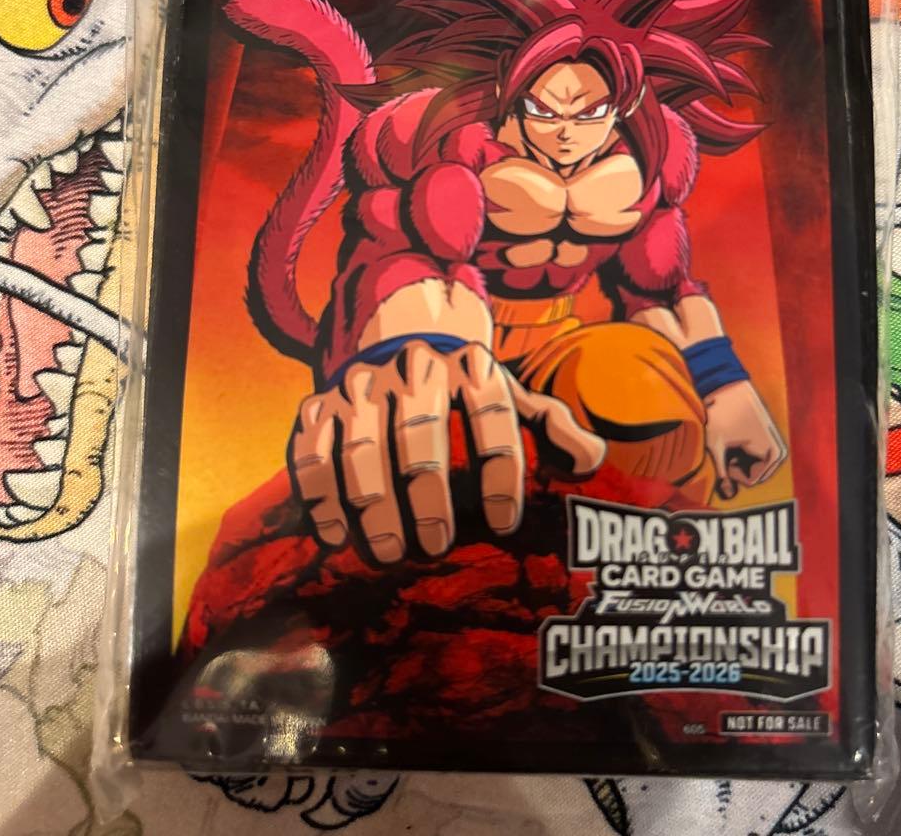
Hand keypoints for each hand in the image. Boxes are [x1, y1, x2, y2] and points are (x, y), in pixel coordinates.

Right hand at [290, 340, 605, 564]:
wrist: (404, 348)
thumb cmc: (469, 395)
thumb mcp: (514, 399)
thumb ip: (551, 426)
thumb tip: (591, 460)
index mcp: (472, 365)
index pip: (492, 414)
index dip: (500, 472)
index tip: (502, 525)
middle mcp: (414, 368)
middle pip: (419, 432)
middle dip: (428, 495)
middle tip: (436, 546)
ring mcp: (361, 385)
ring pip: (360, 445)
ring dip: (372, 504)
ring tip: (388, 553)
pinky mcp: (318, 404)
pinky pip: (309, 452)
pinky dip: (318, 496)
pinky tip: (333, 537)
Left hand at [704, 380, 785, 499]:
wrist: (727, 383)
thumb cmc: (721, 413)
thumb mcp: (716, 446)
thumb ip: (722, 474)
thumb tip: (726, 495)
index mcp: (772, 454)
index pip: (751, 481)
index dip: (733, 472)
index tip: (725, 453)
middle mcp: (778, 450)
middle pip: (753, 474)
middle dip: (736, 465)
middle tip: (727, 444)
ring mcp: (774, 443)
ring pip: (752, 465)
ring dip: (737, 457)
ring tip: (730, 436)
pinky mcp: (768, 437)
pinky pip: (754, 454)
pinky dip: (741, 450)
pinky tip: (734, 433)